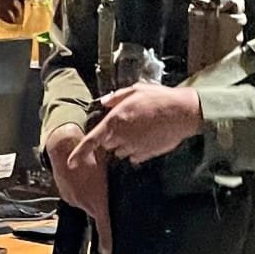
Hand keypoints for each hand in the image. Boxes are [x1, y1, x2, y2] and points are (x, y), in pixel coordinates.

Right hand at [45, 123, 112, 253]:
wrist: (64, 147)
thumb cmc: (90, 155)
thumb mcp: (108, 167)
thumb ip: (115, 182)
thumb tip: (126, 184)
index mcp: (97, 200)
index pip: (103, 226)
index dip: (106, 242)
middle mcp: (84, 203)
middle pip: (95, 211)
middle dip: (99, 204)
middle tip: (99, 189)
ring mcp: (73, 200)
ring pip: (85, 203)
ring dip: (89, 195)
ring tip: (90, 179)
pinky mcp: (65, 196)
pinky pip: (76, 198)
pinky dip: (80, 191)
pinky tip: (82, 179)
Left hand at [76, 82, 203, 165]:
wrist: (183, 113)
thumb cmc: (160, 99)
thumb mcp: (136, 90)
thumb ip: (116, 97)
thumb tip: (104, 102)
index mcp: (116, 120)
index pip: (93, 140)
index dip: (80, 152)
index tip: (71, 163)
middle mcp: (122, 137)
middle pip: (107, 144)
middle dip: (111, 136)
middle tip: (126, 123)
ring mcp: (134, 148)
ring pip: (120, 151)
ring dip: (123, 143)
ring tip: (139, 128)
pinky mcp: (145, 155)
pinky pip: (133, 156)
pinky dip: (136, 149)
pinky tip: (147, 137)